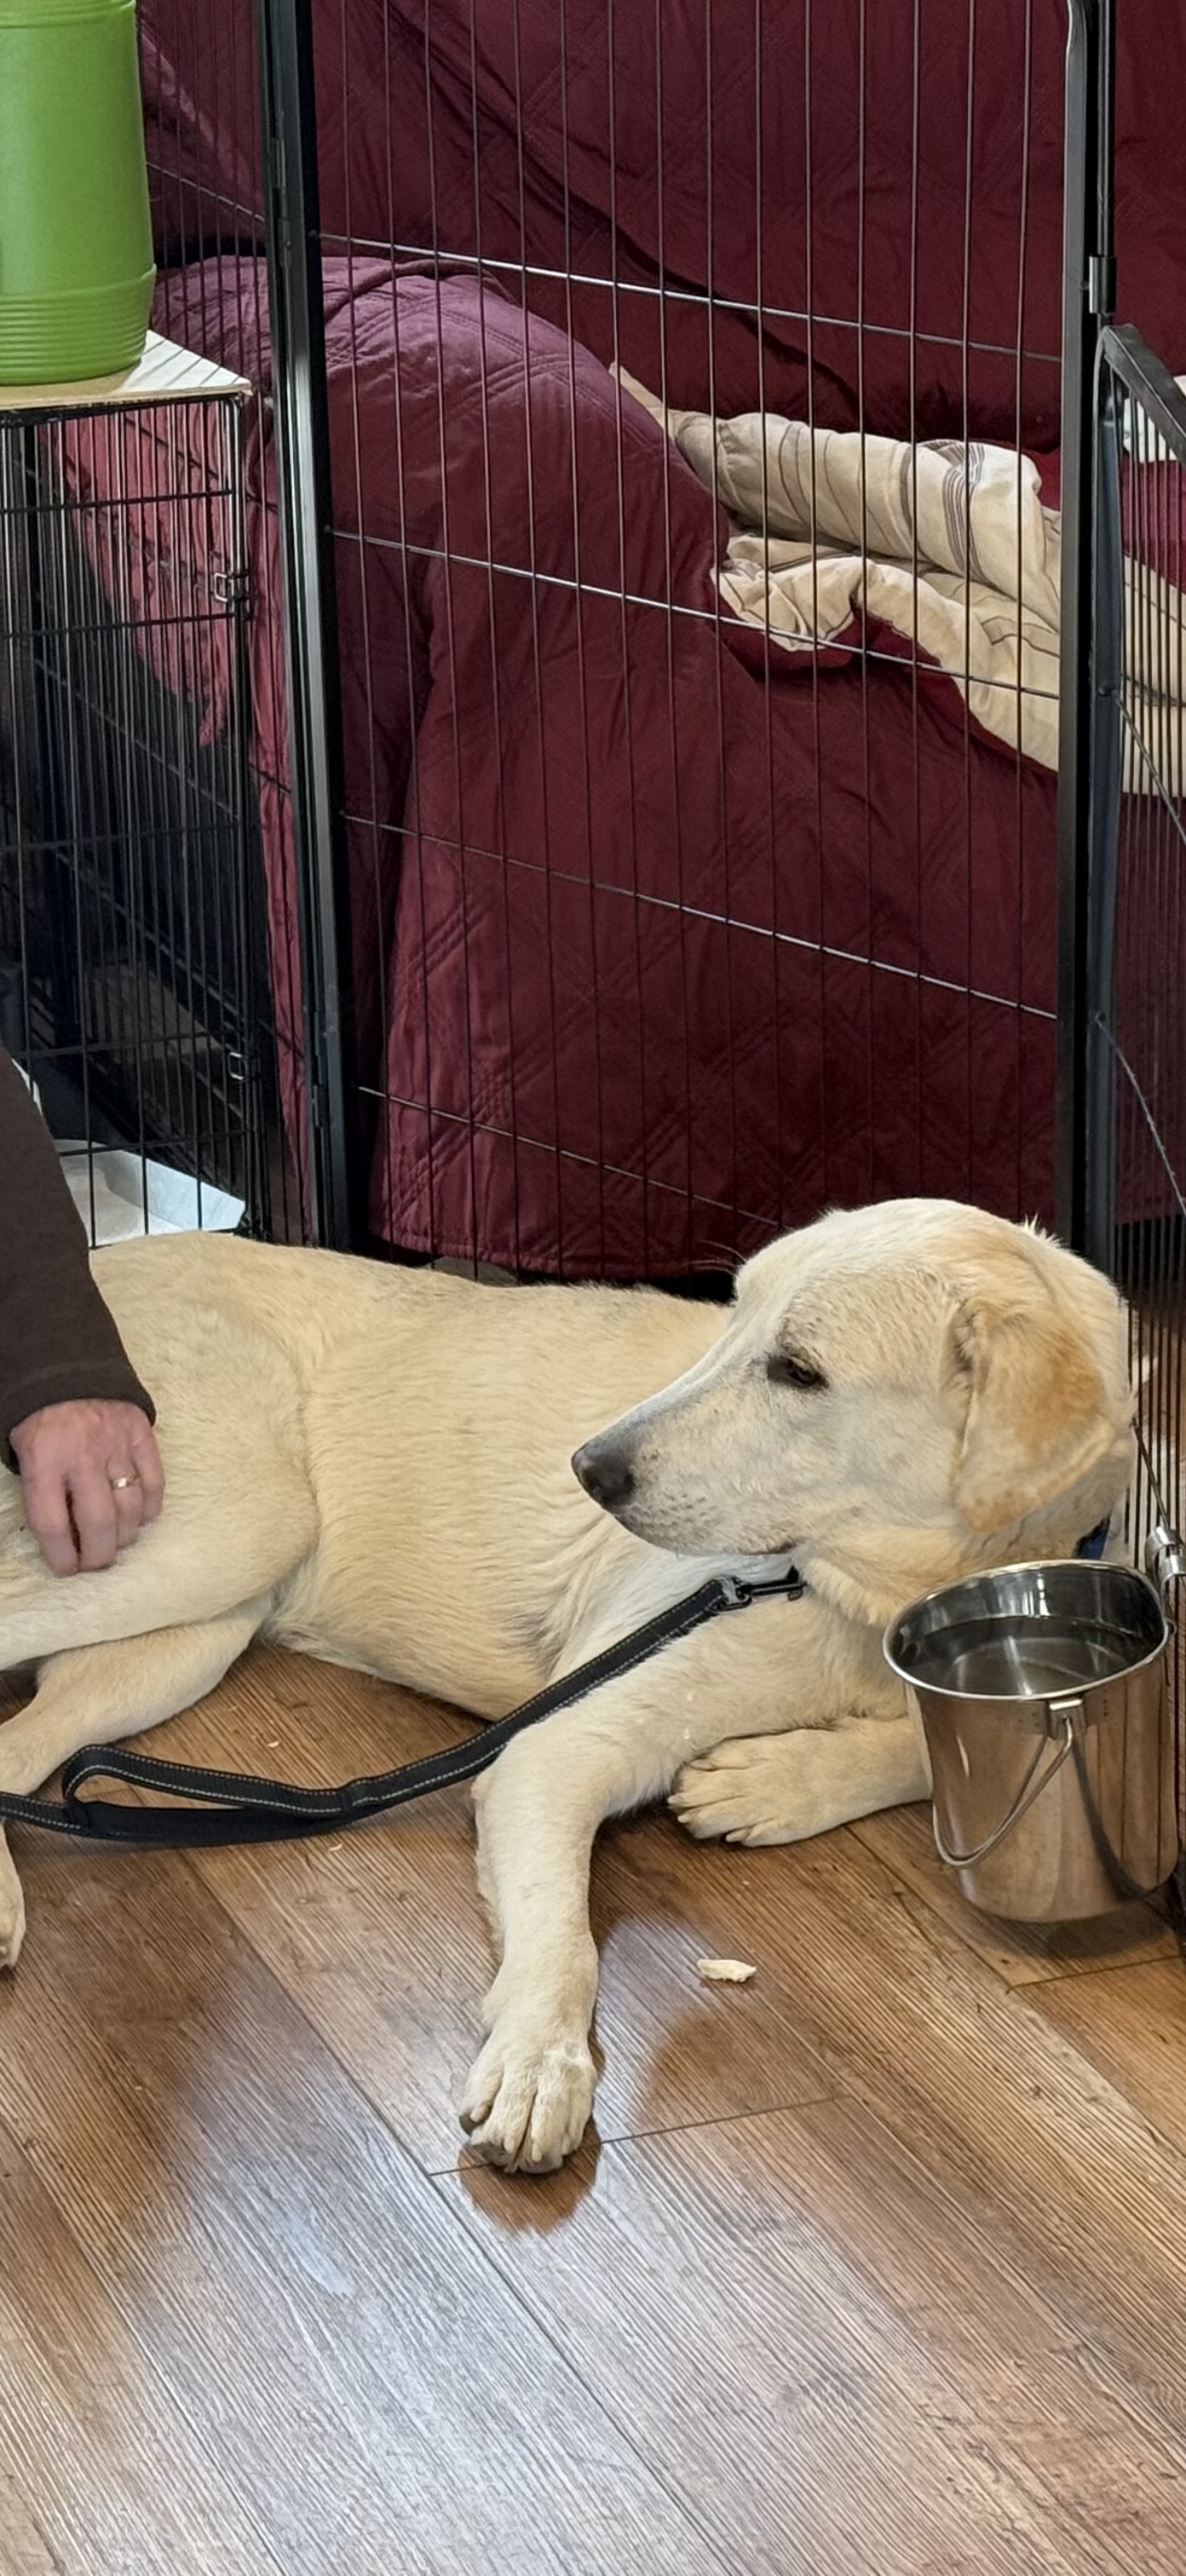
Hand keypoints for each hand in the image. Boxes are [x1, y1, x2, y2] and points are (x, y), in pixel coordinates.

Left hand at [10, 1400, 164, 1576]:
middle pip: (99, 1523)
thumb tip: (61, 1533)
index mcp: (44, 1460)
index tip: (66, 1568)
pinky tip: (142, 1518)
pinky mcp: (142, 1435)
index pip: (53, 1524)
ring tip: (117, 1542)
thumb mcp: (22, 1450)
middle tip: (96, 1563)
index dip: (61, 1556)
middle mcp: (82, 1456)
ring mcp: (117, 1446)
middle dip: (99, 1555)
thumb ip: (39, 1489)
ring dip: (125, 1535)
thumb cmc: (39, 1416)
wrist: (67, 1364)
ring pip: (130, 1507)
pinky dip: (151, 1507)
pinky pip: (154, 1481)